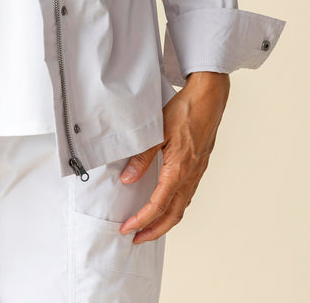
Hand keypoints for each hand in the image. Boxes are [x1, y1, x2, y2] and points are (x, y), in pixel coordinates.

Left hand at [118, 71, 229, 243]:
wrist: (209, 98)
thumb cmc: (185, 111)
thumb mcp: (156, 132)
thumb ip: (142, 158)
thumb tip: (127, 180)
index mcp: (179, 170)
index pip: (158, 206)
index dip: (142, 221)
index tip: (127, 229)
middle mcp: (190, 176)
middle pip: (173, 216)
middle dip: (154, 231)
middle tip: (136, 239)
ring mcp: (197, 173)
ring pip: (182, 207)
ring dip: (165, 222)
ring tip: (148, 226)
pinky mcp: (199, 166)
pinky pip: (187, 195)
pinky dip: (174, 207)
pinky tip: (166, 203)